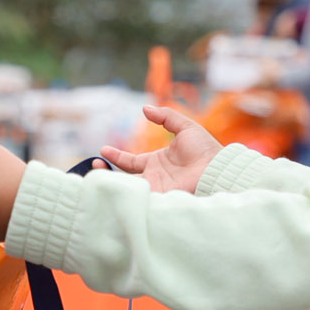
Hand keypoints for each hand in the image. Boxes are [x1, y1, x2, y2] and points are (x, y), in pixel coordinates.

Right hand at [99, 105, 222, 193]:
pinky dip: (125, 197)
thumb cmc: (205, 150)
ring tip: (94, 178)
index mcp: (156, 162)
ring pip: (128, 191)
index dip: (115, 157)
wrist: (217, 169)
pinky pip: (139, 200)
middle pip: (124, 179)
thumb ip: (166, 116)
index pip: (130, 162)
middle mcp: (153, 178)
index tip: (102, 151)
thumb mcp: (185, 127)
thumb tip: (145, 108)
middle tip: (93, 167)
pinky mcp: (160, 199)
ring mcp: (156, 190)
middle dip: (106, 175)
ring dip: (111, 186)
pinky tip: (110, 191)